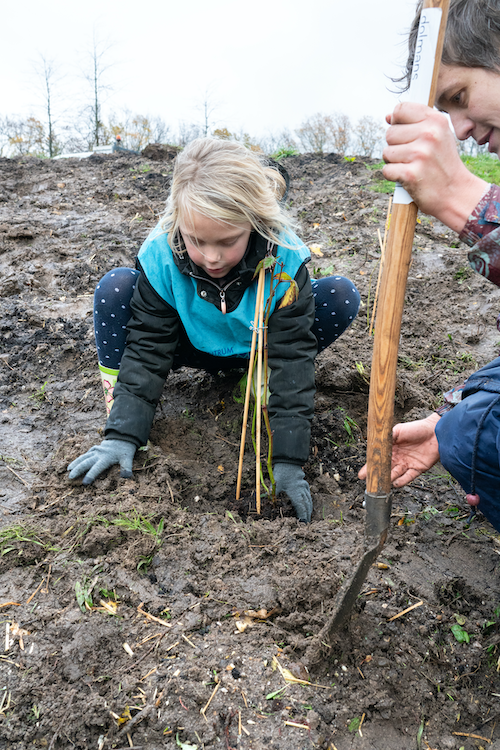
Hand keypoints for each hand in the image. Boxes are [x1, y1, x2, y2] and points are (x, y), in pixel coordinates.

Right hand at [67, 439, 135, 484]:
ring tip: (68, 470)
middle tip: (70, 477)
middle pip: (86, 462)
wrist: (122, 437)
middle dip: (78, 470)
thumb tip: (126, 476)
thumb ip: (127, 467)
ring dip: (75, 463)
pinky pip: (85, 455)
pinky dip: (79, 460)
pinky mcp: (94, 449)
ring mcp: (95, 451)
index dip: (91, 475)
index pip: (97, 468)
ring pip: (83, 457)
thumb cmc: (125, 450)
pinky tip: (74, 464)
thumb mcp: (128, 458)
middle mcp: (98, 454)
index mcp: (106, 458)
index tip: (84, 483)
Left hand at [274, 463, 311, 521]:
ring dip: (309, 508)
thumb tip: (268, 502)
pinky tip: (307, 502)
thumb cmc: (282, 473)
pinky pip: (308, 494)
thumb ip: (273, 494)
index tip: (303, 523)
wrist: (289, 462)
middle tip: (307, 523)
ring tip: (309, 515)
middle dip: (307, 515)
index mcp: (296, 494)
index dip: (303, 516)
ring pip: (309, 500)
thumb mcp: (276, 484)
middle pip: (307, 505)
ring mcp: (304, 487)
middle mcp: (302, 491)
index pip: (301, 508)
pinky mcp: (304, 484)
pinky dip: (309, 500)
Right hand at [358, 413, 440, 487]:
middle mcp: (398, 458)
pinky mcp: (418, 469)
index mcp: (391, 448)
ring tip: (382, 484)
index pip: (378, 460)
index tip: (362, 475)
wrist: (435, 432)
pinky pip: (408, 478)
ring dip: (388, 480)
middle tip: (370, 483)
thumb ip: (387, 437)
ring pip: (395, 475)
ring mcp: (407, 464)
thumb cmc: (416, 429)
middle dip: (377, 477)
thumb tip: (375, 443)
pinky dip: (402, 481)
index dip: (370, 467)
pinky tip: (395, 484)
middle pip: (385, 470)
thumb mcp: (398, 430)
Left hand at [383, 102, 485, 231]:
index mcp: (436, 120)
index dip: (396, 122)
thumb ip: (415, 124)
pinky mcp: (410, 174)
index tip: (404, 133)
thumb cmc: (443, 164)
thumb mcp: (439, 136)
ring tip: (412, 167)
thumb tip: (387, 118)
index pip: (400, 109)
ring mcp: (420, 154)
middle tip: (413, 157)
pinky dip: (394, 176)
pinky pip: (386, 170)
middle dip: (396, 146)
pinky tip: (408, 178)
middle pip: (390, 133)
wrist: (456, 193)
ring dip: (394, 162)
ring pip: (386, 152)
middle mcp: (429, 134)